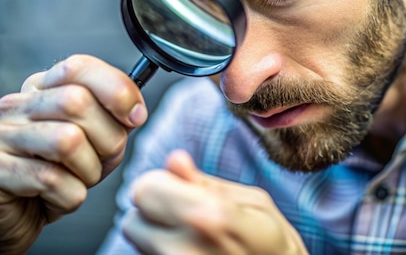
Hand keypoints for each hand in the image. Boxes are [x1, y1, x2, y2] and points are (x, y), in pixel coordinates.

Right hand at [0, 55, 146, 253]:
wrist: (14, 221)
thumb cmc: (57, 178)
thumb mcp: (96, 143)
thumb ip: (115, 120)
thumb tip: (134, 110)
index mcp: (42, 89)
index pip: (80, 67)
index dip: (117, 90)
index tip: (135, 117)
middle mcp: (16, 104)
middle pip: (77, 101)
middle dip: (107, 139)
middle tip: (102, 161)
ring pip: (66, 140)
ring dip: (88, 171)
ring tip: (79, 182)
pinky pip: (49, 179)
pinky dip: (69, 196)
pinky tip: (57, 199)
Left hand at [122, 150, 308, 254]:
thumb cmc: (274, 243)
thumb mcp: (253, 201)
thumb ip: (205, 182)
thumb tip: (174, 159)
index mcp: (208, 216)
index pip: (145, 190)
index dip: (160, 183)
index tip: (179, 187)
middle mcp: (184, 248)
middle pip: (131, 220)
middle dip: (153, 212)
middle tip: (184, 214)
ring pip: (137, 244)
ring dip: (154, 235)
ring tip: (191, 236)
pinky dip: (161, 251)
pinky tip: (190, 250)